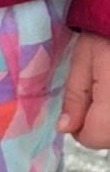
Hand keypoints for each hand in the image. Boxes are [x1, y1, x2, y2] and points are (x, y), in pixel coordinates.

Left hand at [63, 31, 109, 149]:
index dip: (79, 126)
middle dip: (98, 124)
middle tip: (96, 93)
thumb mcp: (84, 61)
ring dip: (108, 119)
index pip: (94, 137)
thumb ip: (76, 97)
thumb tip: (65, 128)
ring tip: (107, 88)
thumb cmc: (106, 33)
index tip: (79, 105)